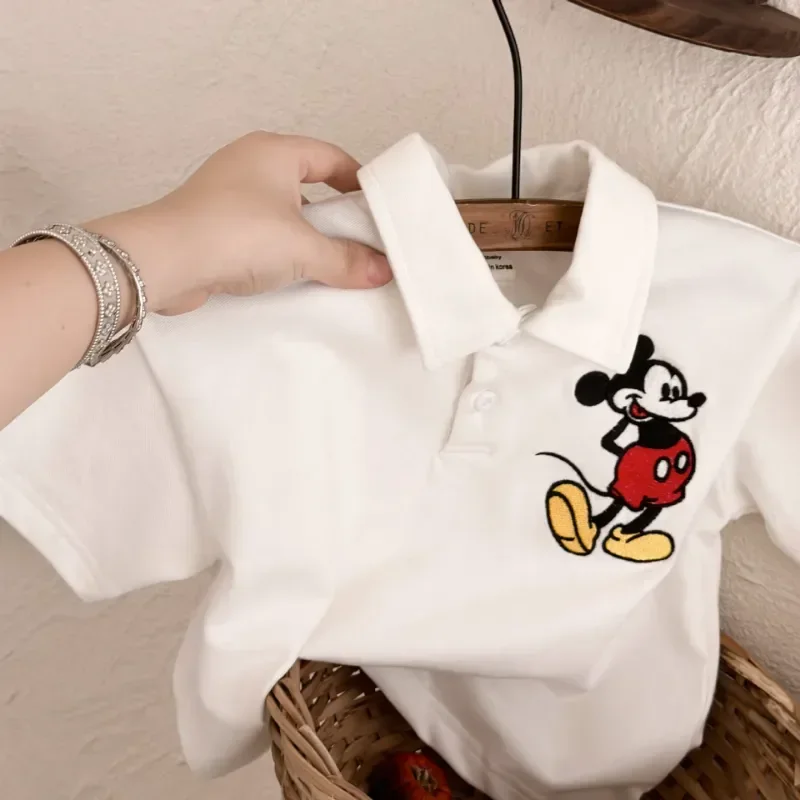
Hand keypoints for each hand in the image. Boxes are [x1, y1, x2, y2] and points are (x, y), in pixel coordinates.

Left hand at [89, 132, 391, 316]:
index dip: (361, 184)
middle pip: (309, 184)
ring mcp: (228, 194)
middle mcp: (250, 164)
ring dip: (306, 236)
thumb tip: (382, 270)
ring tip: (330, 265)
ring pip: (282, 211)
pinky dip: (279, 250)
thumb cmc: (234, 235)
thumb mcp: (302, 249)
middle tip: (361, 243)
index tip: (380, 213)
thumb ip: (346, 260)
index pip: (332, 158)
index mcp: (274, 151)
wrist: (162, 263)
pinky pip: (260, 232)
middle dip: (335, 215)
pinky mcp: (213, 224)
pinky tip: (292, 275)